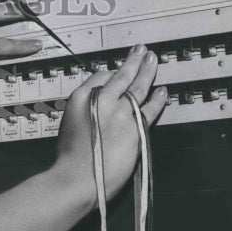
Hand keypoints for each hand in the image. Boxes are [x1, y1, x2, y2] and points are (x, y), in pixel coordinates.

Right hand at [53, 45, 167, 202]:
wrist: (77, 179)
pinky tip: (162, 91)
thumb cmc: (69, 160)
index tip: (118, 71)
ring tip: (153, 60)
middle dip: (133, 61)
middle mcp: (101, 100)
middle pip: (122, 75)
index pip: (99, 76)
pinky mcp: (135, 127)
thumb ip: (84, 113)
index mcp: (80, 99)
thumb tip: (97, 109)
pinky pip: (150, 108)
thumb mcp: (68, 126)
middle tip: (141, 51)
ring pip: (138, 87)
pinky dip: (158, 99)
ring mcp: (120, 112)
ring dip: (147, 71)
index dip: (111, 72)